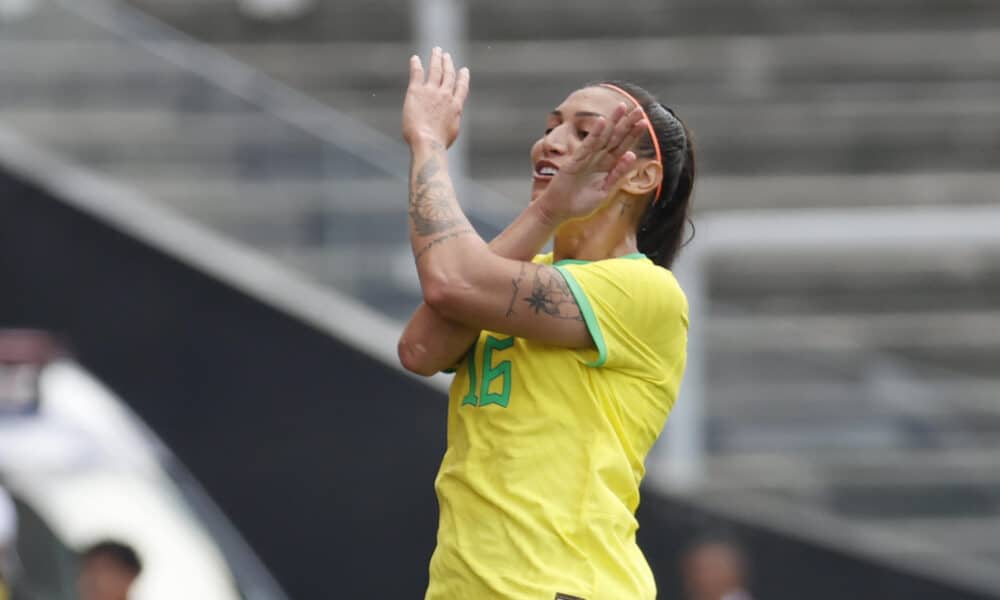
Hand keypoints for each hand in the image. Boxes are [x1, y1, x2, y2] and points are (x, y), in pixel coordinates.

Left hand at [402, 47, 470, 147]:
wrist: (428, 142)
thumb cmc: (438, 143)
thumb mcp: (452, 133)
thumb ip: (451, 121)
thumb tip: (450, 120)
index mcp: (456, 106)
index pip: (461, 88)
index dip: (463, 77)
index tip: (464, 70)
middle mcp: (445, 95)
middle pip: (448, 75)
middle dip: (448, 64)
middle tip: (447, 56)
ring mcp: (431, 92)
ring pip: (435, 70)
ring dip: (436, 59)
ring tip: (436, 51)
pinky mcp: (416, 91)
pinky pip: (417, 73)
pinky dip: (416, 64)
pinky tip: (415, 58)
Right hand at [537, 103, 647, 220]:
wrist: (558, 211)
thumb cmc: (580, 203)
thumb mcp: (604, 191)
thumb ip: (617, 174)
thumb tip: (632, 155)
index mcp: (606, 166)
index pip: (622, 147)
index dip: (632, 134)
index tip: (643, 122)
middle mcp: (597, 159)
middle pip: (614, 138)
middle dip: (626, 124)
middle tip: (639, 109)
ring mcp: (585, 158)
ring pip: (602, 138)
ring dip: (612, 122)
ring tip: (622, 107)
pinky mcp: (574, 162)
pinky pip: (586, 146)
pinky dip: (594, 134)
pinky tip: (601, 122)